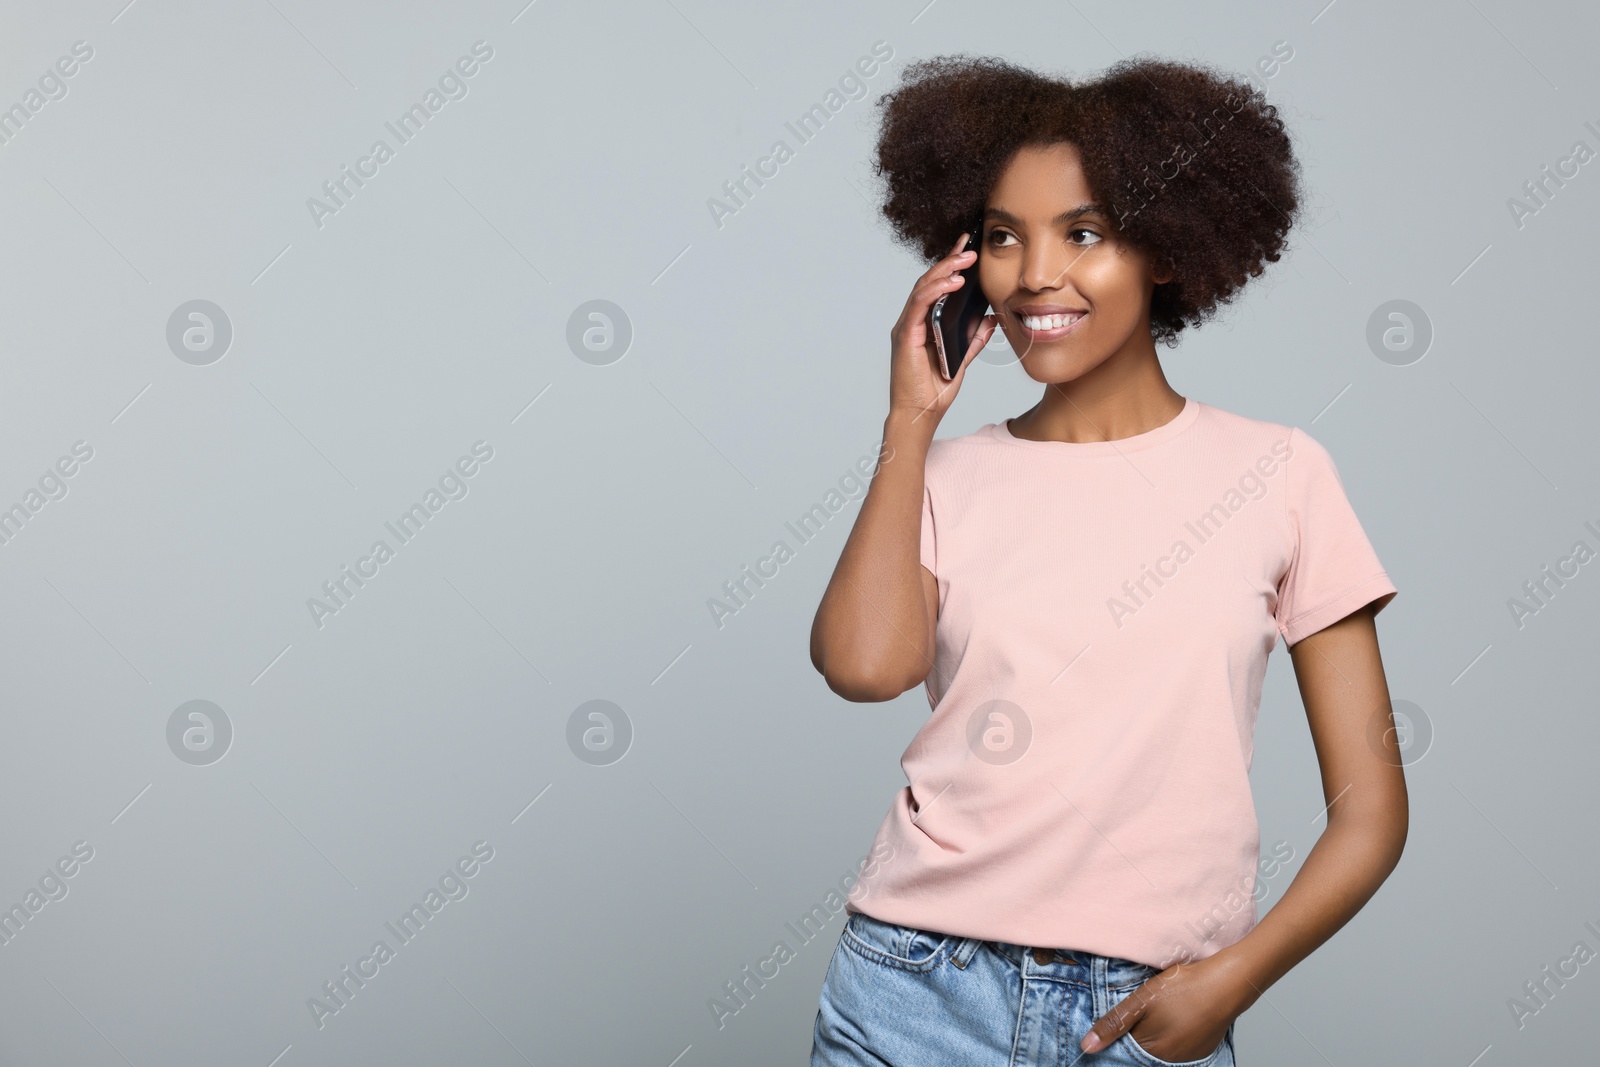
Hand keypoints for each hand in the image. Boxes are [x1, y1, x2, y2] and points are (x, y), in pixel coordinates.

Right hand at [887, 230, 998, 426]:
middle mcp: (912, 321)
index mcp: (924, 324)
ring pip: (923, 288)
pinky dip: (935, 291)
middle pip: (929, 282)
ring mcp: (907, 327)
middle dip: (949, 260)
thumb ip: (974, 338)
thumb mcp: (962, 359)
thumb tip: (991, 318)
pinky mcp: (905, 335)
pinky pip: (919, 305)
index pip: (937, 287)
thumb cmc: (934, 391)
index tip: (967, 247)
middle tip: (970, 246)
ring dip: (945, 270)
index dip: (951, 265)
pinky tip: (952, 282)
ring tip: (965, 259)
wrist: (920, 414)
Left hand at [1080, 955, 1245, 1060]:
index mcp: (1153, 1051)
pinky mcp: (1202, 1048)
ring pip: (1159, 1048)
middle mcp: (1171, 1060)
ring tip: (1157, 1011)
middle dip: (1134, 1034)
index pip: (1123, 1051)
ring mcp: (1189, 1056)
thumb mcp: (1142, 1001)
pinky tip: (1173, 1016)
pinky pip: (1178, 1046)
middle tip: (1139, 1010)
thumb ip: (1114, 1023)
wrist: (1227, 983)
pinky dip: (1170, 1034)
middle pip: (1141, 1051)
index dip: (1116, 1034)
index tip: (1116, 1020)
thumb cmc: (1184, 989)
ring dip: (1152, 1034)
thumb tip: (1087, 1046)